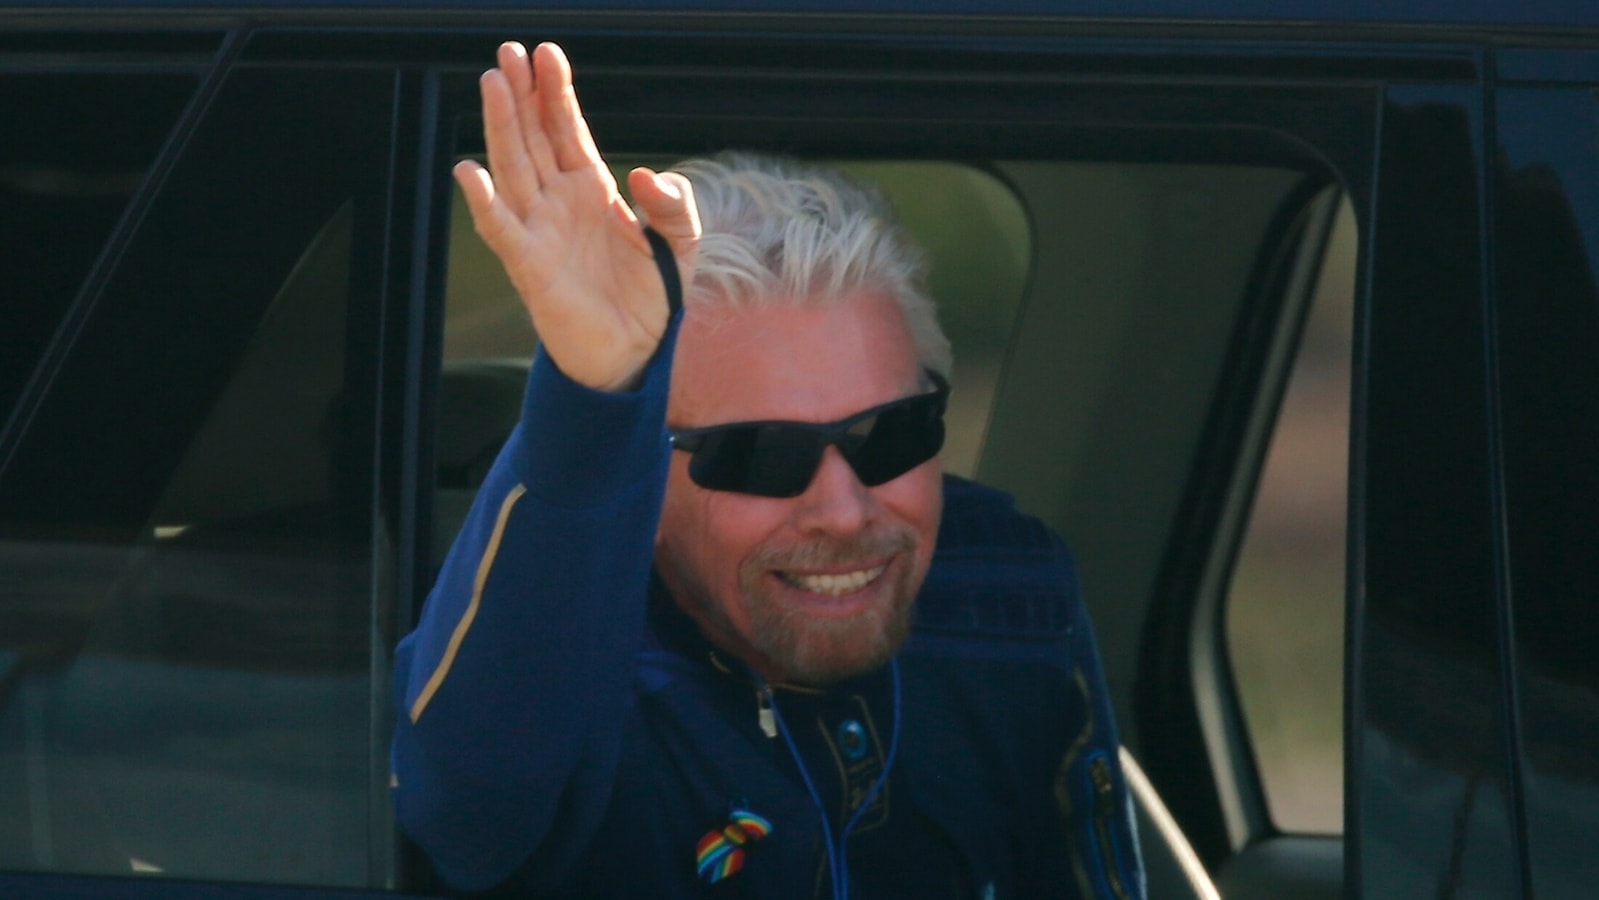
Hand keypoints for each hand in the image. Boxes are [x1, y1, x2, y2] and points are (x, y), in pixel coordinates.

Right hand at [454, 41, 699, 391]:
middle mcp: (559, 202)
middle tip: (507, 51)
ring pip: (513, 168)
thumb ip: (675, 205)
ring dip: (501, 127)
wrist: (634, 352)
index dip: (556, 93)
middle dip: (522, 95)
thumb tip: (646, 176)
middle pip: (533, 137)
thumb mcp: (681, 243)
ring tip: (493, 83)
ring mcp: (540, 230)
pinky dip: (484, 202)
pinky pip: (501, 229)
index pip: (568, 130)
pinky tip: (470, 171)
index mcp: (591, 188)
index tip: (547, 53)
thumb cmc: (651, 295)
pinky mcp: (529, 266)